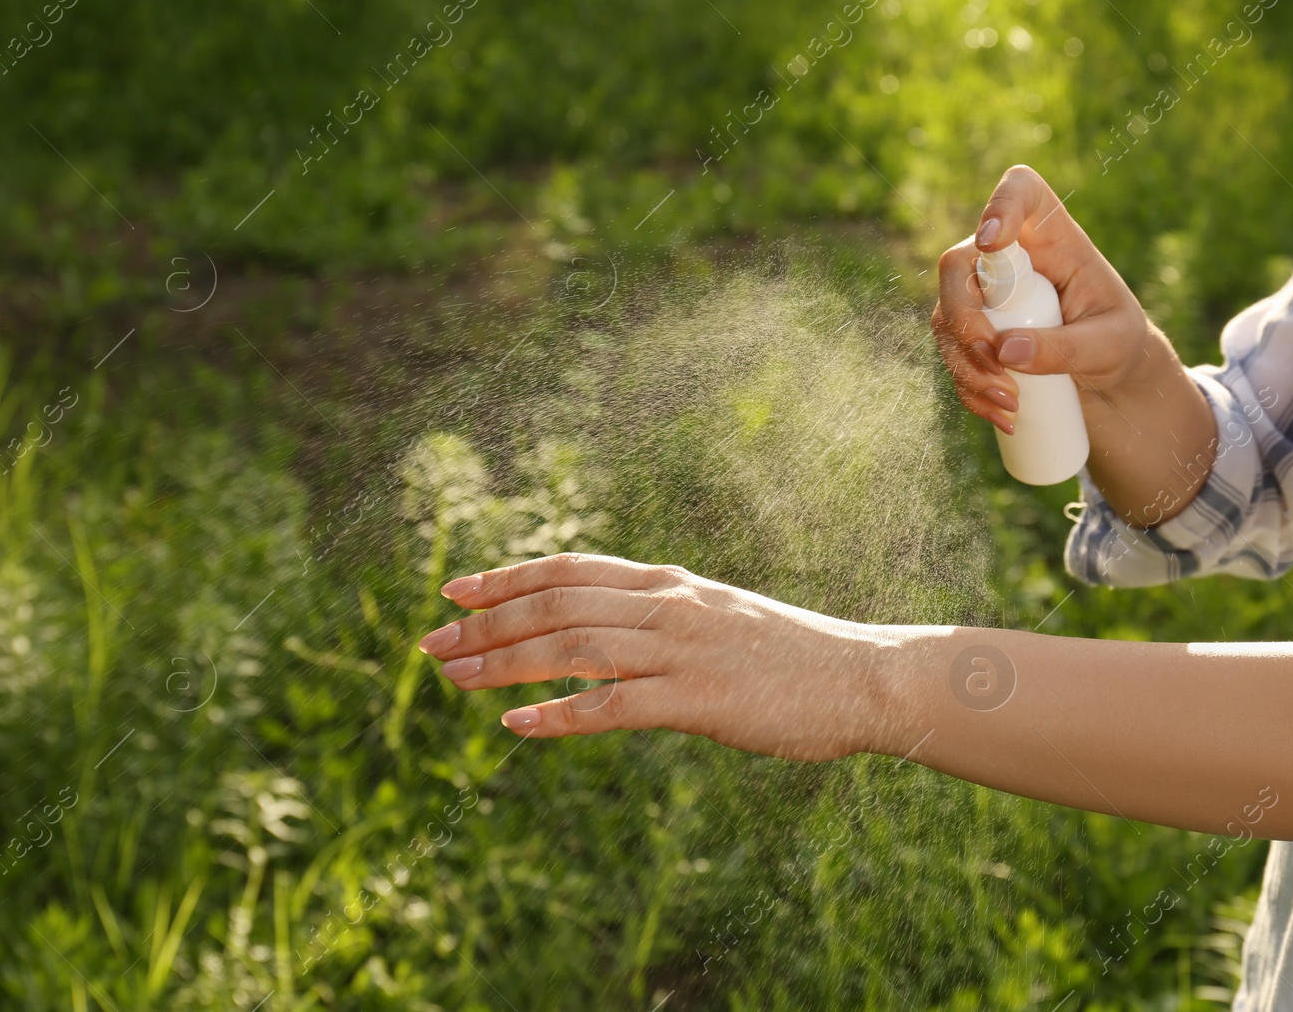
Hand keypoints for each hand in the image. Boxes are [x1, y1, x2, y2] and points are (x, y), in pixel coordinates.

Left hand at [418, 553, 897, 760]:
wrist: (863, 679)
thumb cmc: (793, 658)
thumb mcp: (720, 620)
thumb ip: (665, 620)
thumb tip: (612, 637)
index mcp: (671, 584)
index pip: (570, 568)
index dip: (507, 576)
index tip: (455, 588)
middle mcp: (668, 606)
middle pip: (557, 603)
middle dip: (487, 621)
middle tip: (430, 642)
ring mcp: (682, 650)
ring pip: (573, 646)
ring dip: (505, 662)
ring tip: (452, 678)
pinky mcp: (697, 699)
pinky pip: (612, 705)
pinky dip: (559, 713)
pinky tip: (516, 723)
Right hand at [932, 164, 1153, 432]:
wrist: (1108, 376)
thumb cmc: (1118, 342)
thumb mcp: (1108, 345)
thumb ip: (1065, 346)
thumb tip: (1005, 351)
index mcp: (1053, 236)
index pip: (1021, 192)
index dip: (1000, 205)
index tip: (990, 241)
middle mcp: (1008, 259)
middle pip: (958, 265)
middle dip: (966, 317)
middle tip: (995, 359)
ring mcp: (984, 295)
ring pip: (946, 317)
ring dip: (967, 365)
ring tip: (1011, 404)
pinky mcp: (972, 332)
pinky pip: (951, 354)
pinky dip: (969, 388)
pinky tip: (1000, 414)